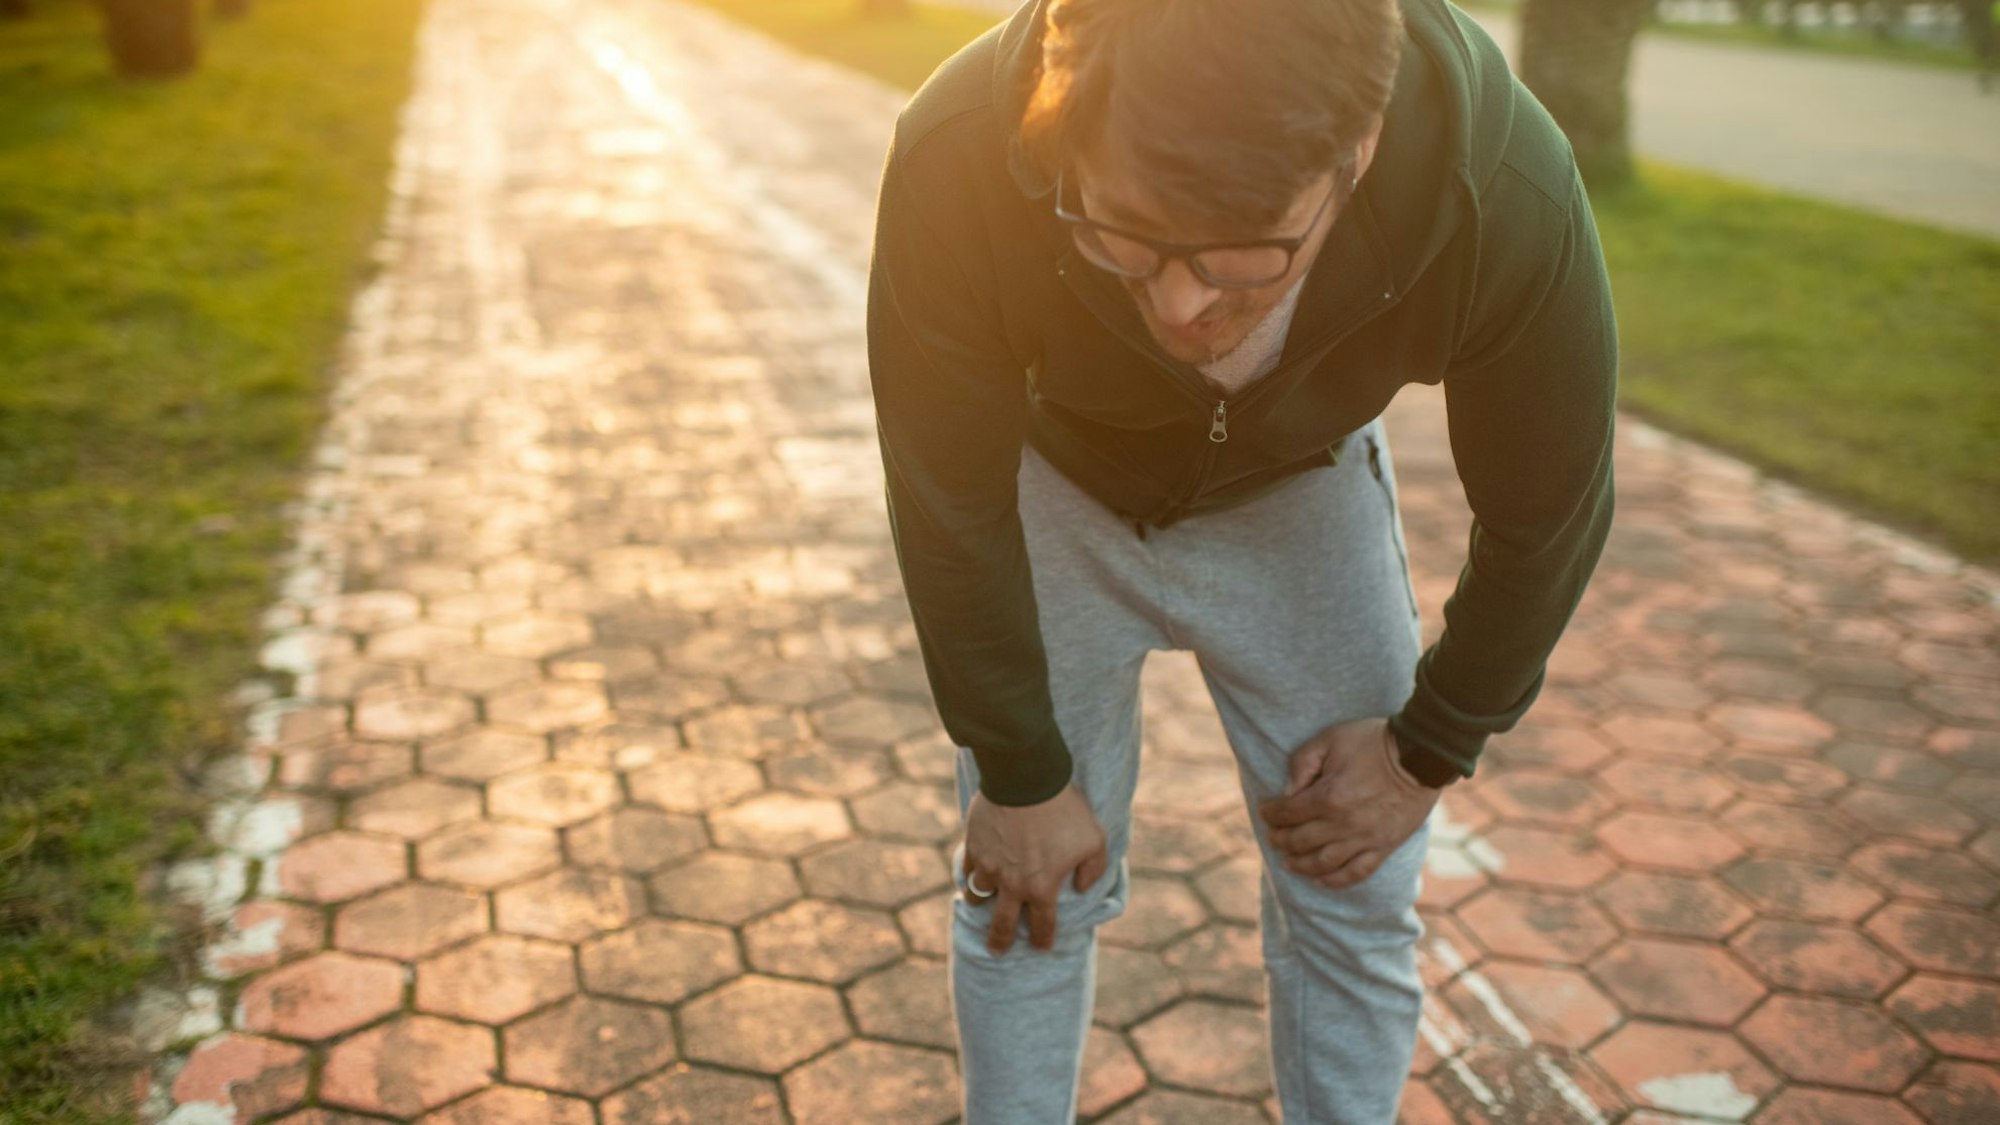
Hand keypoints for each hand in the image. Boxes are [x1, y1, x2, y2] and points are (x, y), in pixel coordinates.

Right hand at [960, 780, 1108, 954]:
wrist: (1027, 779)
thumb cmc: (1065, 810)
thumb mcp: (1094, 840)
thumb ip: (1093, 870)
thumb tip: (1081, 889)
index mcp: (1041, 887)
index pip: (1042, 926)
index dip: (1042, 940)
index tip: (1041, 946)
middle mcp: (1012, 884)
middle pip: (1001, 924)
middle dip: (999, 941)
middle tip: (997, 950)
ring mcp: (989, 865)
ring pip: (977, 895)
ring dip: (981, 901)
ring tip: (981, 901)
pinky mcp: (973, 845)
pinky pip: (968, 868)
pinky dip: (971, 872)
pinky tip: (974, 870)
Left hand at [1257, 717, 1439, 888]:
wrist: (1421, 755)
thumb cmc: (1374, 742)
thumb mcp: (1331, 738)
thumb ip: (1303, 762)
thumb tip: (1288, 791)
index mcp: (1327, 796)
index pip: (1287, 813)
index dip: (1271, 814)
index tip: (1265, 812)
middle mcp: (1342, 823)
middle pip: (1300, 841)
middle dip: (1280, 840)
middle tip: (1272, 837)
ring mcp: (1364, 839)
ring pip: (1323, 863)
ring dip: (1300, 865)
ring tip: (1288, 863)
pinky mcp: (1384, 847)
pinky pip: (1356, 872)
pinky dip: (1335, 880)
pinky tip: (1322, 880)